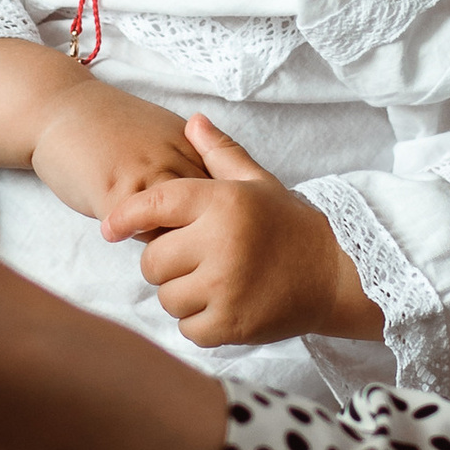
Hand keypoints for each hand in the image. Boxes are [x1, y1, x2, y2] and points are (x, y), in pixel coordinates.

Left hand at [104, 114, 382, 348]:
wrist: (339, 275)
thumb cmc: (291, 226)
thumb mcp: (258, 184)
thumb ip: (221, 155)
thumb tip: (193, 121)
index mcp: (224, 203)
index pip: (154, 205)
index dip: (125, 217)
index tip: (110, 228)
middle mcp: (221, 243)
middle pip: (152, 261)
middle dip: (166, 262)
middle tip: (195, 259)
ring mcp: (226, 287)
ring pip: (167, 297)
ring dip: (182, 294)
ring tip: (213, 282)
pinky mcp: (232, 325)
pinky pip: (188, 328)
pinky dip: (199, 322)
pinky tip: (224, 305)